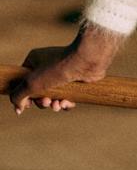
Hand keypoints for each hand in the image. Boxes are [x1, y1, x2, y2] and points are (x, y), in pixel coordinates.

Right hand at [9, 24, 124, 114]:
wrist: (86, 60)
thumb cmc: (58, 67)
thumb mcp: (31, 83)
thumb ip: (18, 96)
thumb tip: (18, 108)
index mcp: (35, 61)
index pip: (24, 81)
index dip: (24, 95)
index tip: (27, 104)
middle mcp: (48, 65)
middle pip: (39, 91)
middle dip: (41, 102)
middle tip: (46, 102)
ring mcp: (62, 73)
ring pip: (53, 95)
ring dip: (53, 105)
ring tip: (57, 105)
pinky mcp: (74, 80)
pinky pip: (66, 96)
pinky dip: (65, 103)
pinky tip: (66, 104)